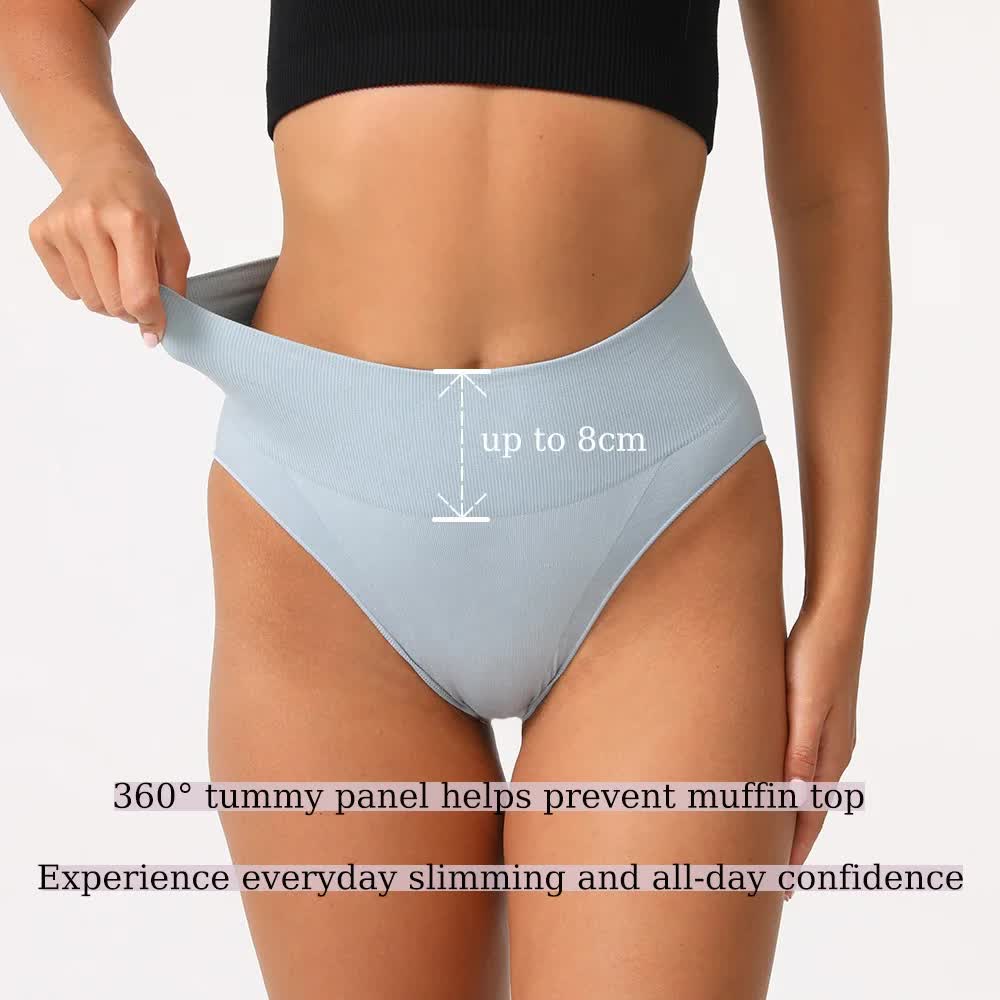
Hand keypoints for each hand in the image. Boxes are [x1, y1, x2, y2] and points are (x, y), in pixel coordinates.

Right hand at [28, 148, 189, 344]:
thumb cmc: (142, 204)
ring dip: (109, 299)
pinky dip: (86, 287)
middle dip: (132, 308)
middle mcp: (90, 221)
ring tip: (117, 270)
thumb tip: (154, 333)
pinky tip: (95, 260)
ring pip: (89, 301)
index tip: (156, 325)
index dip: (152, 319)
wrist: (103, 166)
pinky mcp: (41, 233)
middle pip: (113, 303)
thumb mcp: (174, 241)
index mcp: (131, 221)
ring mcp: (62, 227)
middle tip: (139, 286)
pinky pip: (68, 290)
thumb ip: (173, 289)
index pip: (138, 295)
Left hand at [783, 600, 864, 895]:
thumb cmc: (815, 656)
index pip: (808, 817)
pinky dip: (783, 790)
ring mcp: (822, 735)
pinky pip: (796, 767)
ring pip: (799, 790)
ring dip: (782, 819)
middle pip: (805, 811)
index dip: (792, 853)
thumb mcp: (805, 704)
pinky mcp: (810, 718)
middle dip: (786, 846)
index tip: (777, 887)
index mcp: (829, 753)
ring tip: (763, 845)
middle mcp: (829, 751)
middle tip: (763, 880)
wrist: (832, 617)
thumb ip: (800, 750)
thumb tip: (792, 800)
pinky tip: (768, 790)